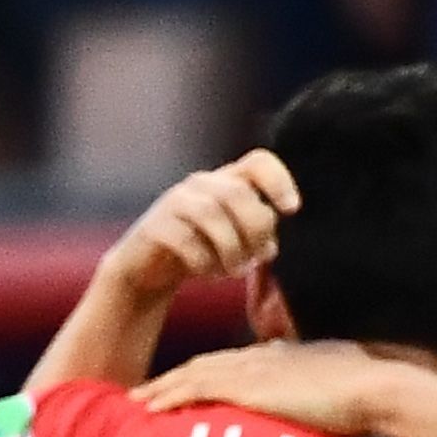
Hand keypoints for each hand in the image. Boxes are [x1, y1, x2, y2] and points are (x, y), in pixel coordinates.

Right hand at [99, 147, 297, 311]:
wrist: (145, 271)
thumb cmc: (198, 253)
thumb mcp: (234, 242)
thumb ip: (256, 239)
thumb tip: (269, 247)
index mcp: (226, 182)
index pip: (258, 163)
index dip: (279, 182)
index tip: (291, 211)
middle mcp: (201, 185)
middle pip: (238, 192)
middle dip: (255, 228)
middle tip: (258, 258)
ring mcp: (174, 203)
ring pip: (211, 213)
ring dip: (231, 248)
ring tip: (235, 272)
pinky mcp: (154, 227)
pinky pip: (185, 240)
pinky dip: (203, 262)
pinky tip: (207, 274)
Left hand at [134, 338, 407, 436]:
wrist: (374, 389)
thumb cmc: (365, 393)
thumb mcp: (333, 385)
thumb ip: (313, 390)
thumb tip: (308, 401)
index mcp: (280, 357)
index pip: (231, 363)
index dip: (202, 374)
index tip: (182, 385)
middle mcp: (261, 357)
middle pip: (204, 364)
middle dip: (171, 378)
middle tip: (143, 394)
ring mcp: (253, 368)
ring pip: (193, 373)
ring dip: (162, 387)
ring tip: (136, 402)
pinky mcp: (248, 385)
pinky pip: (197, 387)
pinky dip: (170, 395)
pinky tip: (150, 408)